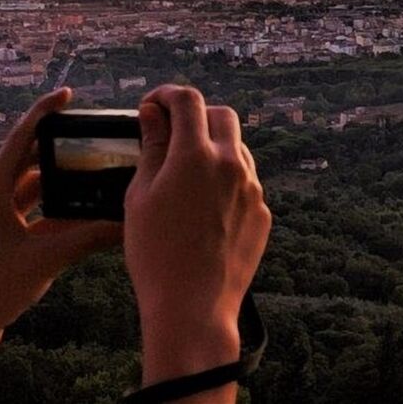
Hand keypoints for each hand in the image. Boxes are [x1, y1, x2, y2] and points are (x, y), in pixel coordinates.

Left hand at [0, 87, 122, 365]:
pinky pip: (31, 213)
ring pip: (30, 188)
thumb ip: (87, 237)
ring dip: (57, 181)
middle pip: (27, 160)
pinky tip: (80, 212)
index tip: (66, 95)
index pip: (20, 139)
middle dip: (56, 148)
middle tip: (86, 135)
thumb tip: (124, 221)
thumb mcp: (45, 258)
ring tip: (89, 170)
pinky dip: (53, 210)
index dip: (44, 113)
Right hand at [124, 85, 270, 387]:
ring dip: (214, 147)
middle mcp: (231, 164)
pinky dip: (226, 178)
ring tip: (186, 173)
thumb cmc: (155, 253)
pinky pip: (246, 181)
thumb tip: (153, 114)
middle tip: (171, 133)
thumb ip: (151, 147)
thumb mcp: (140, 195)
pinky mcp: (262, 214)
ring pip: (237, 147)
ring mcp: (252, 189)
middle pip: (221, 115)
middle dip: (195, 115)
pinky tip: (203, 205)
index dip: (166, 94)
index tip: (152, 106)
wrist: (193, 308)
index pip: (187, 99)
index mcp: (196, 154)